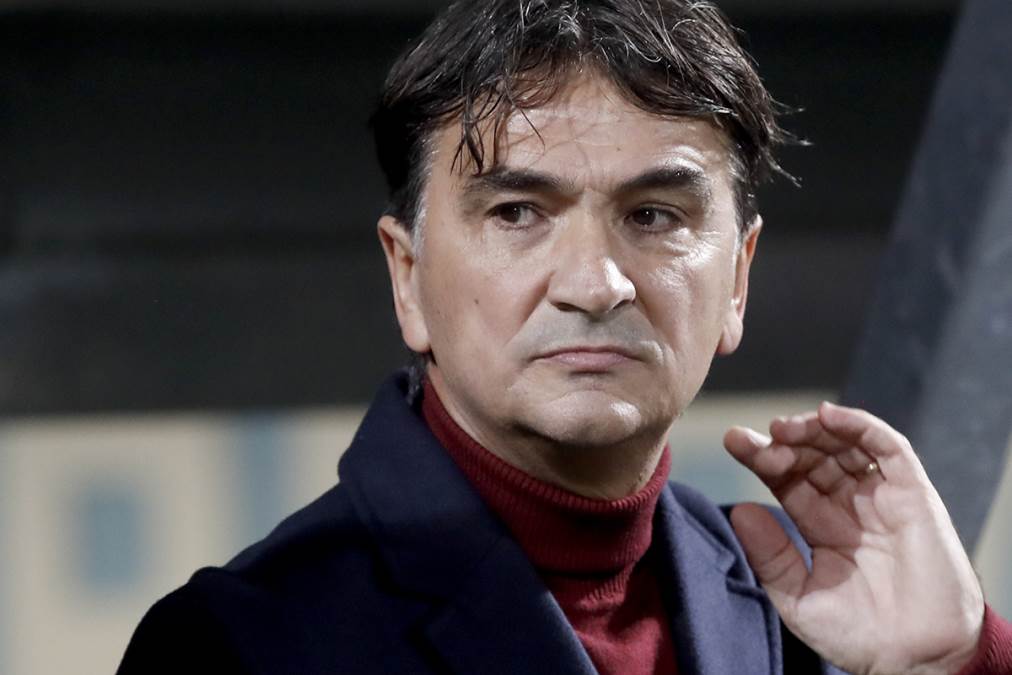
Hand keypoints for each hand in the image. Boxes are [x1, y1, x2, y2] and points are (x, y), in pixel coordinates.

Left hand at [724, 401, 983, 674]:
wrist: (916, 658)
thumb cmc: (859, 634)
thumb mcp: (799, 597)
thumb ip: (770, 556)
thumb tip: (740, 510)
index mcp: (821, 525)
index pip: (787, 479)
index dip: (761, 457)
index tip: (734, 440)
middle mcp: (849, 505)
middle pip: (811, 456)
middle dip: (784, 443)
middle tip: (762, 440)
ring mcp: (881, 495)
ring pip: (844, 444)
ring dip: (814, 429)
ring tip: (785, 429)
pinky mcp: (913, 492)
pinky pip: (888, 447)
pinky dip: (859, 425)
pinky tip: (829, 415)